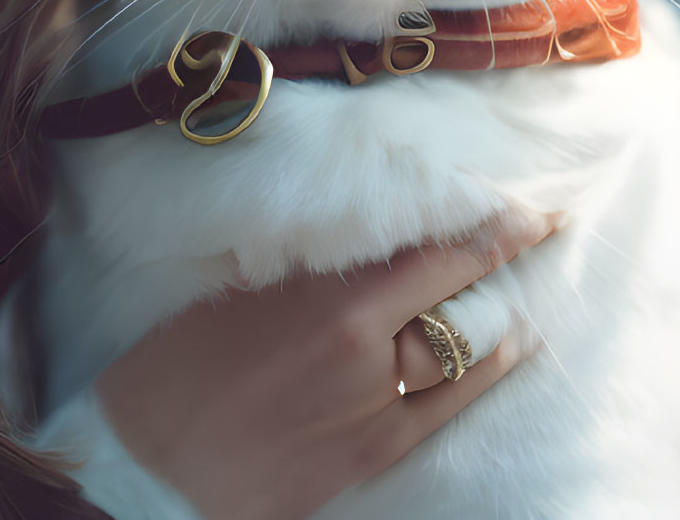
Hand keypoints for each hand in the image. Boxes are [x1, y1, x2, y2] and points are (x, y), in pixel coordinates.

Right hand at [94, 210, 555, 519]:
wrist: (148, 467)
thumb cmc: (174, 364)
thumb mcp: (240, 292)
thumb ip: (313, 270)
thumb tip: (361, 242)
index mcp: (337, 308)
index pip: (443, 259)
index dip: (495, 232)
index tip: (530, 212)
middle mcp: (372, 363)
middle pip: (469, 314)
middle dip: (503, 276)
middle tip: (529, 243)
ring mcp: (377, 421)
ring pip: (470, 372)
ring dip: (497, 336)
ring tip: (517, 313)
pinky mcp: (368, 464)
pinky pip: (442, 419)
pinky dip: (471, 386)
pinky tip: (483, 371)